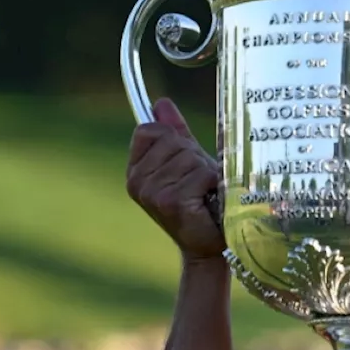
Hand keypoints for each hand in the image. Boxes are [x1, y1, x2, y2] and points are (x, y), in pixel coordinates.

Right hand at [126, 97, 224, 261]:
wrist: (209, 246)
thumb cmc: (202, 203)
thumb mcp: (187, 162)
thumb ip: (175, 133)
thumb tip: (161, 102)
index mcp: (136, 170)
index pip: (148, 130)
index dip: (173, 138)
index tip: (186, 158)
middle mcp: (137, 181)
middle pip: (172, 140)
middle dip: (195, 156)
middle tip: (200, 182)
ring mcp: (152, 192)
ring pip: (189, 156)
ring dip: (207, 171)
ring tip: (206, 193)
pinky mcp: (171, 201)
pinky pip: (201, 173)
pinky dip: (213, 183)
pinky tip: (210, 201)